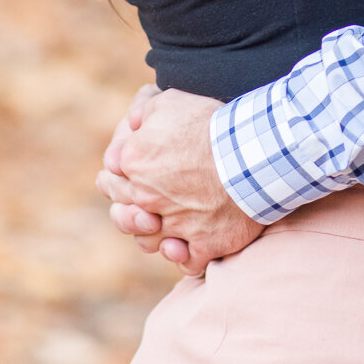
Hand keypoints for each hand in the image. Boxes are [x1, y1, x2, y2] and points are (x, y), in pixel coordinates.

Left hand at [96, 87, 264, 274]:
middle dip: (128, 210)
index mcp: (133, 163)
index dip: (115, 176)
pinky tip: (185, 247)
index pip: (109, 178)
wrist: (254, 151)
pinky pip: (187, 263)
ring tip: (163, 226)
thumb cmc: (212, 124)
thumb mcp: (170, 100)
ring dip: (154, 236)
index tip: (123, 175)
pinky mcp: (206, 244)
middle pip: (124, 215)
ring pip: (151, 243)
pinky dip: (184, 257)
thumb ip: (143, 111)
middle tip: (140, 206)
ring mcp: (176, 226)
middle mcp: (147, 199)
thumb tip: (131, 122)